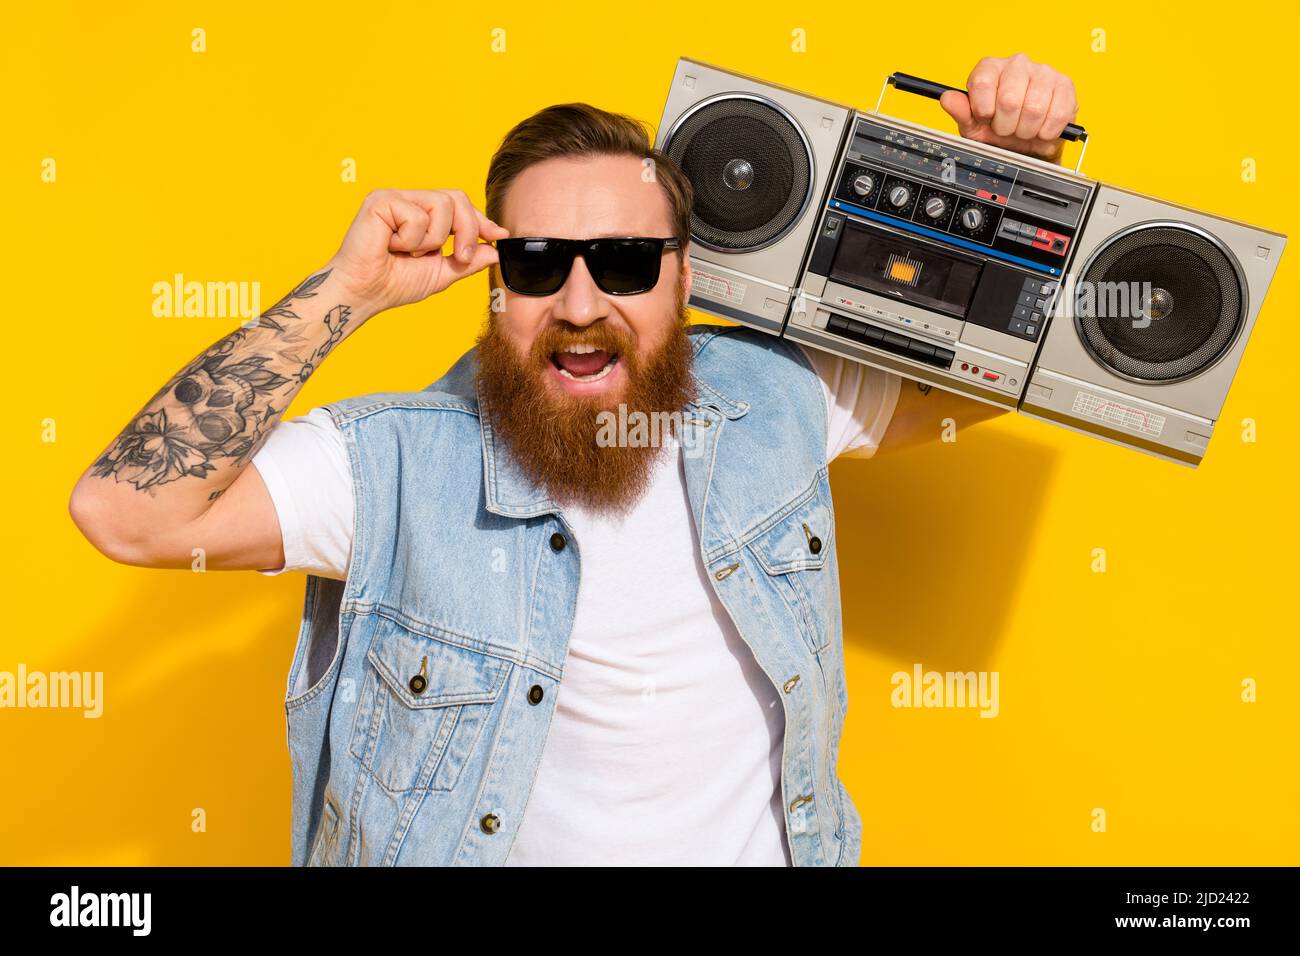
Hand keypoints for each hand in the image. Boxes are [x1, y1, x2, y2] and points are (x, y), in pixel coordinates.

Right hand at [327, 188, 509, 312]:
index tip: (499, 235)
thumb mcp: (441, 274)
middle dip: (467, 230)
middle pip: (456, 198)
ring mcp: (395, 198)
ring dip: (432, 240)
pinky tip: (392, 247)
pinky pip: (417, 216)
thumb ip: (467, 261)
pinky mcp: (381, 200)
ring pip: (441, 205)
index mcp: (422, 215)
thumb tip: (494, 250)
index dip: (481, 220)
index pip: (459, 205)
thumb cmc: (393, 283)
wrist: (364, 294)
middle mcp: (410, 201)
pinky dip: (410, 240)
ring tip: (409, 253)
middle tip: (460, 257)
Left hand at [938, 54, 1078, 162]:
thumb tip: (947, 98)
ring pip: (1034, 108)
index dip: (983, 110)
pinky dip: (1046, 131)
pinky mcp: (1065, 85)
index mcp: (991, 68)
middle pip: (1009, 99)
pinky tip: (1041, 130)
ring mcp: (1044, 72)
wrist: (1028, 145)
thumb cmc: (999, 131)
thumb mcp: (973, 127)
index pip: (982, 83)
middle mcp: (1017, 63)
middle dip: (1006, 125)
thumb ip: (960, 112)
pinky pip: (1057, 113)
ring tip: (1023, 130)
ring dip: (1026, 130)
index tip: (986, 118)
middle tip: (1006, 128)